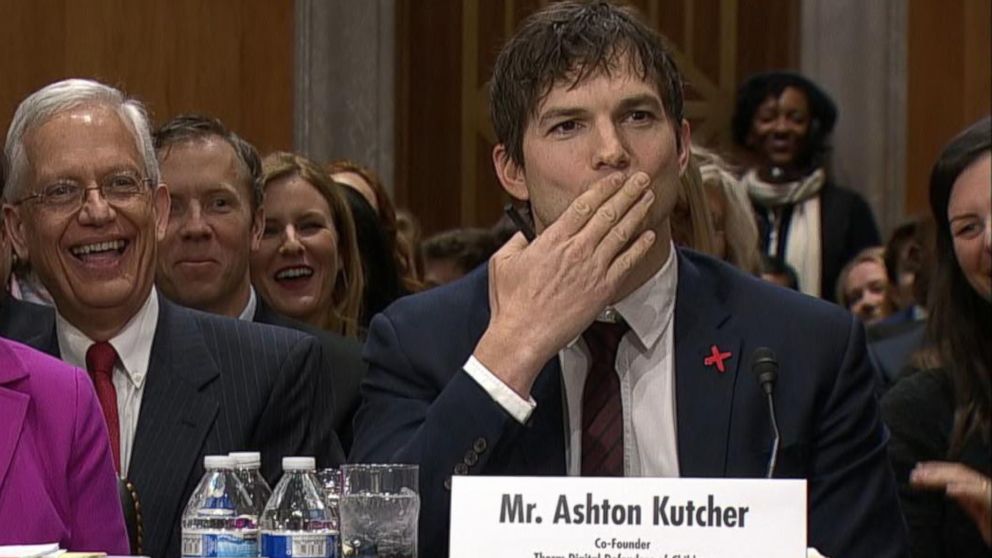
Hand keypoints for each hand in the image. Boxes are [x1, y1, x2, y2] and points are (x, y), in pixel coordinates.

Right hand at [474, 171, 656, 396]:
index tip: (615, 178)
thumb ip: (516, 242)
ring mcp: (592, 269)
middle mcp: (576, 249)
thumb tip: (525, 234)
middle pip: (608, 213)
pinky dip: (639, 247)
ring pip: (621, 233)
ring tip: (648, 197)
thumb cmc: (510, 302)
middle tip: (641, 178)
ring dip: (636, 212)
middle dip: (627, 192)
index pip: (584, 205)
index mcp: (553, 239)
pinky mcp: (603, 290)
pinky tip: (648, 236)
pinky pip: (627, 263)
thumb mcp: (502, 262)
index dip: (604, 188)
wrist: (523, 335)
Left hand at [911, 461, 991, 544]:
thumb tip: (948, 488)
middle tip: (914, 475)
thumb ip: (966, 500)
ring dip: (942, 477)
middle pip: (957, 472)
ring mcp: (991, 492)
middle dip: (933, 471)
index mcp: (980, 487)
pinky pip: (980, 494)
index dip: (936, 468)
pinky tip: (949, 490)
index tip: (917, 469)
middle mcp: (986, 486)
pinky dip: (964, 490)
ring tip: (923, 479)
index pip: (956, 472)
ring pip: (965, 478)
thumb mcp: (979, 513)